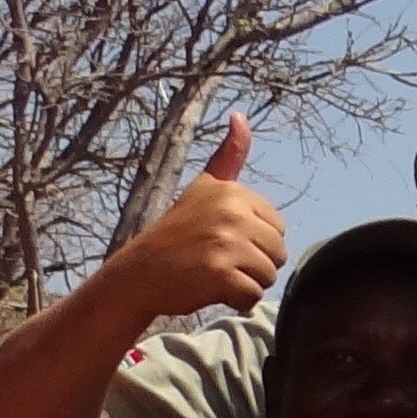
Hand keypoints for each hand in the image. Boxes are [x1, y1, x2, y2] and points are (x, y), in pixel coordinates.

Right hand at [116, 113, 288, 324]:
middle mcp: (231, 212)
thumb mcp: (203, 188)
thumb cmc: (175, 234)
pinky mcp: (220, 274)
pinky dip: (237, 302)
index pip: (278, 228)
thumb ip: (228, 157)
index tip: (222, 239)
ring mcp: (225, 242)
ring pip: (269, 276)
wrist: (138, 274)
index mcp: (232, 191)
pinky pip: (253, 296)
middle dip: (254, 264)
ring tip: (215, 275)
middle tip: (219, 260)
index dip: (255, 241)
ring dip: (246, 283)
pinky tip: (213, 291)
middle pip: (278, 253)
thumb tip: (241, 115)